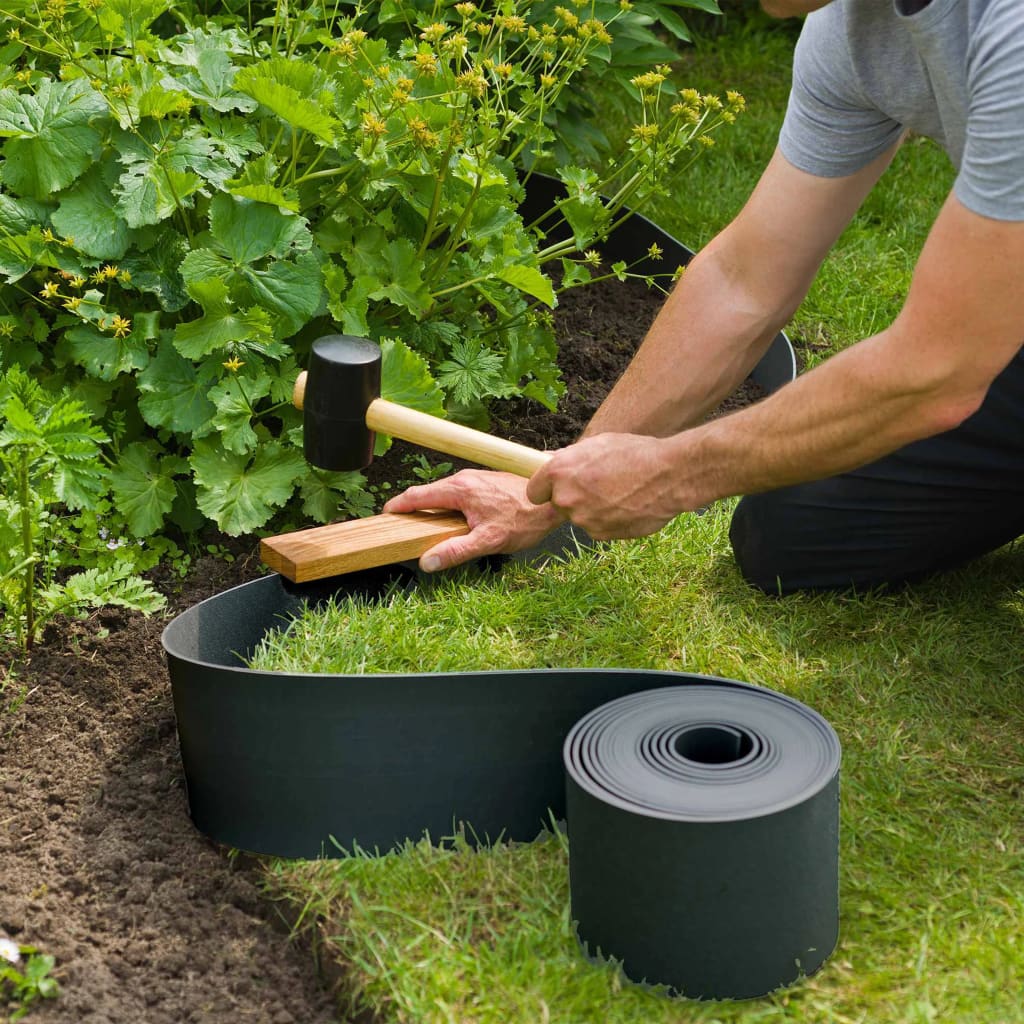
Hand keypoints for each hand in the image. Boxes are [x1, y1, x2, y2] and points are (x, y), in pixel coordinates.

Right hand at [383, 469, 566, 571]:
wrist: (554, 499)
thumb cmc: (525, 517)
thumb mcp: (488, 541)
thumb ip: (455, 551)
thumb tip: (427, 562)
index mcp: (458, 489)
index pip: (417, 496)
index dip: (398, 506)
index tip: (385, 516)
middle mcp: (464, 479)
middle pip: (428, 494)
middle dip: (413, 511)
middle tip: (403, 530)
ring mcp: (475, 479)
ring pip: (445, 494)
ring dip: (434, 510)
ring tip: (428, 530)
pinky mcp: (485, 482)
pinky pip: (459, 493)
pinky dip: (449, 507)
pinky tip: (457, 523)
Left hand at [526, 433, 683, 539]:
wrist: (669, 475)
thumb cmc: (636, 453)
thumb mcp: (598, 444)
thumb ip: (572, 459)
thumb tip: (557, 463)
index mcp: (559, 471)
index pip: (534, 491)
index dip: (545, 490)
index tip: (555, 488)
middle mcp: (565, 497)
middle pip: (558, 505)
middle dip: (573, 498)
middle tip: (598, 487)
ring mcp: (582, 519)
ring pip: (580, 517)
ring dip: (593, 510)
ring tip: (619, 493)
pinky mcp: (600, 534)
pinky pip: (598, 528)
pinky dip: (608, 521)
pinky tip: (627, 506)